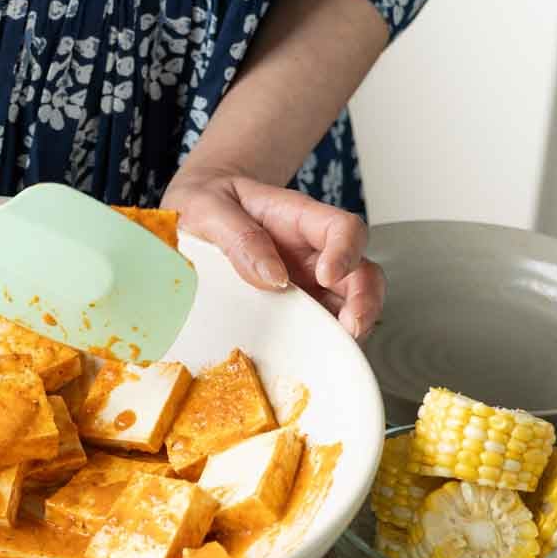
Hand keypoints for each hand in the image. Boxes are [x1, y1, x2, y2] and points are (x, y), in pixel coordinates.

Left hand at [162, 165, 384, 339]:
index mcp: (297, 217)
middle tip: (351, 327)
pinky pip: (322, 323)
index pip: (342, 227)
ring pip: (349, 301)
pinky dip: (325, 341)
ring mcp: (308, 280)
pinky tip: (315, 354)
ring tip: (337, 348)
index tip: (327, 275)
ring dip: (351, 326)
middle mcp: (312, 250)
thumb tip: (271, 276)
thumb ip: (238, 236)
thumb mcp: (206, 207)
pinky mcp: (297, 305)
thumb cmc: (205, 203)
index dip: (345, 251)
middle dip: (364, 300)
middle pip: (360, 269)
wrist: (192, 216)